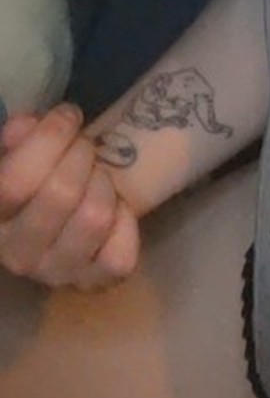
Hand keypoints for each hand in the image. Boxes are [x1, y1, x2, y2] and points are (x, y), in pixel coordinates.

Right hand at [0, 106, 140, 289]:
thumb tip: (26, 125)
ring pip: (93, 218)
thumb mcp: (18, 155)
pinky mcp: (95, 282)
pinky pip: (120, 252)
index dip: (48, 139)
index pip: (14, 182)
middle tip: (86, 146)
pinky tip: (115, 208)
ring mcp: (57, 274)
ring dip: (103, 184)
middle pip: (60, 195)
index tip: (69, 115)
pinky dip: (125, 222)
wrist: (58, 225)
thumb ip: (19, 137)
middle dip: (81, 155)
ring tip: (98, 175)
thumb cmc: (36, 182)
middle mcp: (18, 255)